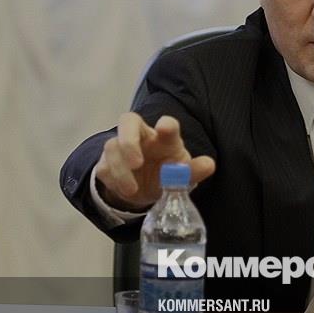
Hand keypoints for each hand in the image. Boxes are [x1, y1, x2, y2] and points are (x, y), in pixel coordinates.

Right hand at [93, 113, 215, 210]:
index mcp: (164, 136)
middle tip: (137, 162)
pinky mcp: (106, 162)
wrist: (143, 188)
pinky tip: (125, 190)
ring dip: (122, 170)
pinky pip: (104, 168)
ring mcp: (120, 145)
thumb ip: (194, 170)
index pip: (167, 124)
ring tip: (133, 189)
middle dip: (129, 139)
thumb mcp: (182, 175)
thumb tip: (209, 165)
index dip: (167, 126)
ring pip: (112, 147)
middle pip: (128, 121)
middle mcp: (141, 135)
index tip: (165, 128)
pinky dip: (113, 181)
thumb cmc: (166, 172)